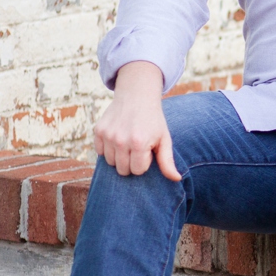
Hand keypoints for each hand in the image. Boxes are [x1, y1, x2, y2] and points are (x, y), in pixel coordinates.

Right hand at [93, 61, 182, 180]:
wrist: (137, 96)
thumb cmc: (153, 121)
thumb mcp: (164, 139)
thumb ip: (167, 161)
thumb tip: (177, 179)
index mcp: (139, 143)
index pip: (137, 170)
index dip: (144, 162)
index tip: (148, 150)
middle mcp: (120, 140)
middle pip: (122, 170)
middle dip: (131, 163)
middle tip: (138, 147)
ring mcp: (107, 135)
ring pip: (110, 163)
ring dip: (119, 156)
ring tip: (128, 142)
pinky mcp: (98, 131)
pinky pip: (100, 152)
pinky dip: (108, 149)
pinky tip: (118, 138)